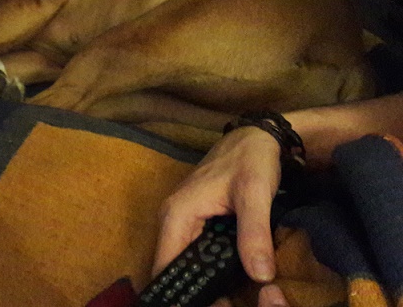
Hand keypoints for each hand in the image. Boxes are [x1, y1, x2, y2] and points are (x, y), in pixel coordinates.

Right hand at [153, 126, 288, 305]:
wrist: (257, 136)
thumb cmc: (251, 159)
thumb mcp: (255, 193)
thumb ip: (254, 233)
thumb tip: (260, 276)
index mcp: (177, 213)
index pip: (165, 266)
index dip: (182, 292)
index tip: (211, 306)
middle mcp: (173, 218)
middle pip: (174, 267)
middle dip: (194, 289)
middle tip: (225, 304)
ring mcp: (183, 219)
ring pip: (185, 261)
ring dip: (203, 281)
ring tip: (229, 297)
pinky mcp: (196, 219)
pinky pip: (196, 251)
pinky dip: (210, 267)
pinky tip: (229, 279)